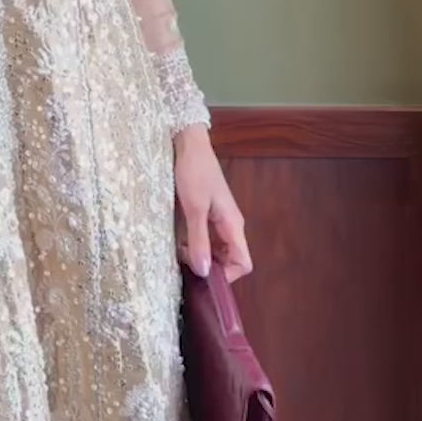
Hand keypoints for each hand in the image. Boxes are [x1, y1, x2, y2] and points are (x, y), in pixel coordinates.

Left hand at [173, 125, 251, 283]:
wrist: (188, 143)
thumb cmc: (193, 173)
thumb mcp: (194, 208)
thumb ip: (199, 240)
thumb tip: (204, 272)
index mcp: (233, 224)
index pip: (243, 263)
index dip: (226, 275)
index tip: (203, 276)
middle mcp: (230, 224)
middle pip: (229, 258)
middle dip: (210, 266)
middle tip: (186, 262)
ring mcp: (219, 217)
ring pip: (216, 248)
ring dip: (200, 254)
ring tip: (180, 251)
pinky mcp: (207, 211)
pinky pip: (206, 236)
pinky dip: (194, 242)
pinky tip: (179, 239)